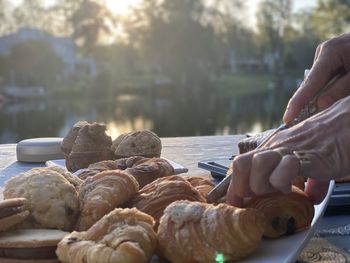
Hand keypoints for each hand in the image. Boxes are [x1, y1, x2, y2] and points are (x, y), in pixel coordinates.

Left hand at [227, 96, 349, 206]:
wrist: (348, 123)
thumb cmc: (330, 140)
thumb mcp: (312, 162)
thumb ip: (309, 180)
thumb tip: (310, 198)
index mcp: (272, 148)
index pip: (241, 164)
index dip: (234, 186)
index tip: (236, 202)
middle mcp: (275, 147)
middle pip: (241, 164)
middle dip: (243, 187)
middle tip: (255, 199)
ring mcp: (289, 149)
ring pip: (258, 163)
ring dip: (261, 184)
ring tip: (274, 191)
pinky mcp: (307, 155)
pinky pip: (285, 167)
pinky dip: (283, 182)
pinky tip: (290, 188)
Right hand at [283, 33, 349, 123]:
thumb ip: (340, 90)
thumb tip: (319, 104)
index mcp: (330, 53)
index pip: (310, 84)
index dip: (297, 103)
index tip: (286, 119)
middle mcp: (324, 51)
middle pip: (313, 82)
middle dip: (314, 99)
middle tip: (308, 114)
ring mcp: (327, 53)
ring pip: (320, 80)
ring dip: (327, 92)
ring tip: (342, 91)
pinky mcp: (332, 56)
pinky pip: (327, 76)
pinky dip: (332, 86)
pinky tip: (343, 87)